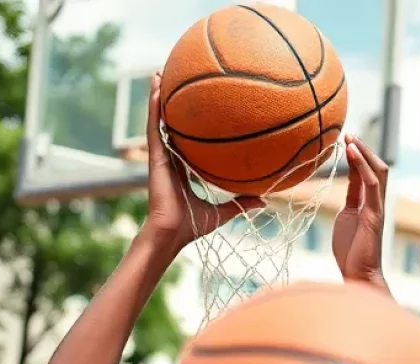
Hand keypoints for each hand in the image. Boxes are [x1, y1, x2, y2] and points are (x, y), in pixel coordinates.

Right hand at [143, 74, 263, 250]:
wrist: (171, 233)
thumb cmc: (191, 227)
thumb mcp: (222, 212)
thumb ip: (240, 203)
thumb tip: (265, 200)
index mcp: (183, 170)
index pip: (187, 143)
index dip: (190, 127)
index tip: (198, 110)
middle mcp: (171, 160)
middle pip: (172, 126)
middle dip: (173, 105)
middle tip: (177, 82)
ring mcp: (161, 157)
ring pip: (159, 121)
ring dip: (158, 98)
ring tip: (159, 74)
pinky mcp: (155, 157)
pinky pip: (154, 127)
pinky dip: (154, 108)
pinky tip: (157, 89)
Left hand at [331, 136, 388, 290]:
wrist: (358, 275)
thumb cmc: (351, 252)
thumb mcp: (346, 217)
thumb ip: (350, 198)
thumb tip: (347, 182)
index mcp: (367, 203)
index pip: (365, 173)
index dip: (356, 156)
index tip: (345, 140)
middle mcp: (375, 202)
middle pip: (376, 167)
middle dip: (363, 150)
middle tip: (348, 135)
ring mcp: (377, 208)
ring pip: (378, 172)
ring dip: (364, 153)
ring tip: (350, 139)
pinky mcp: (375, 214)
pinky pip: (372, 185)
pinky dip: (363, 167)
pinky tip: (352, 154)